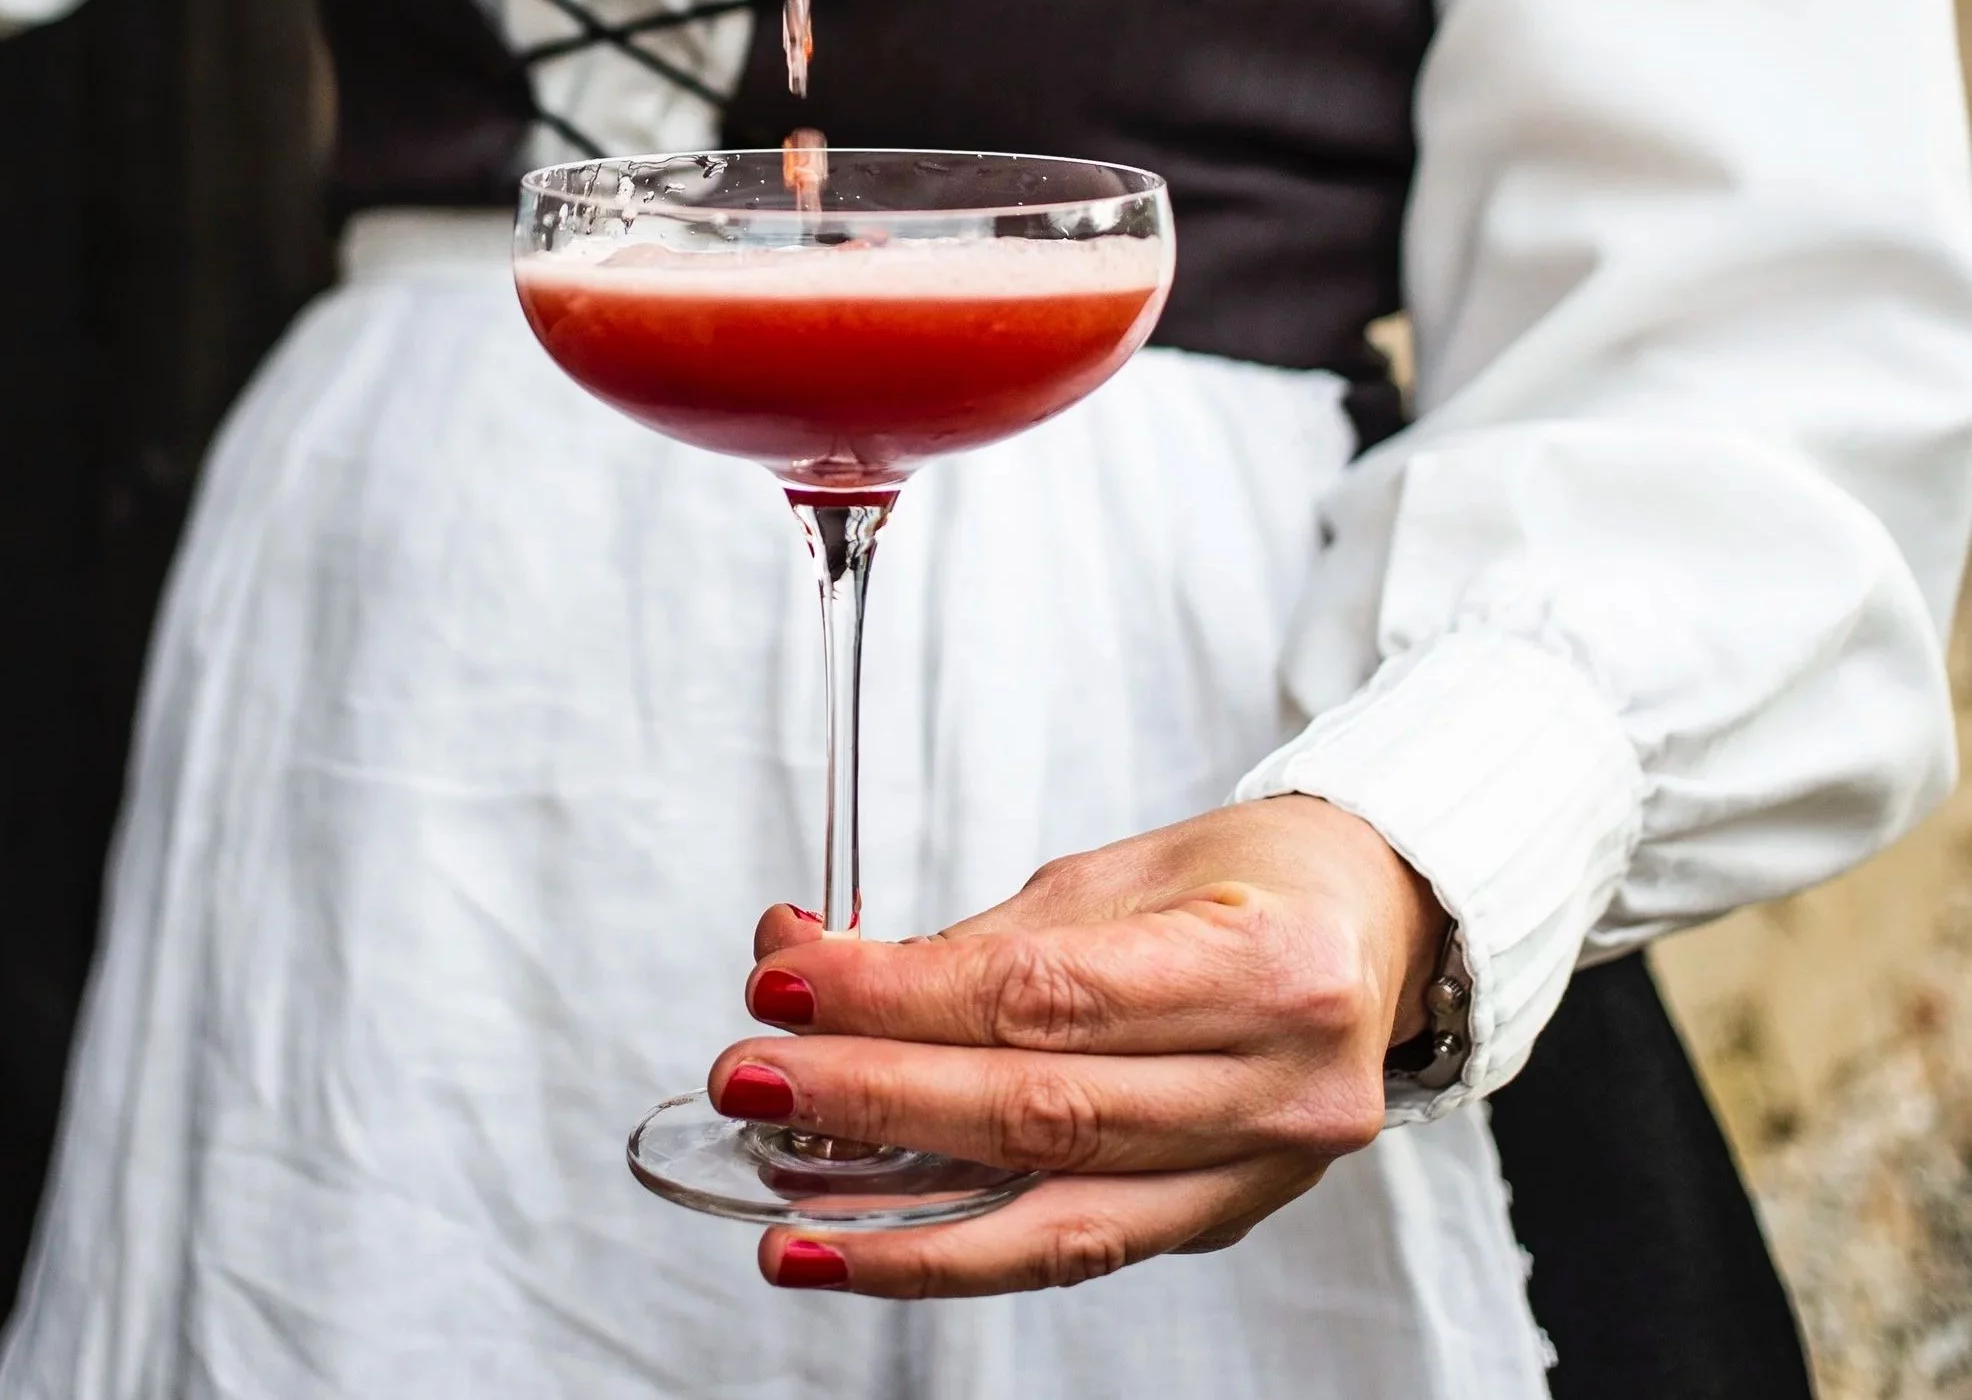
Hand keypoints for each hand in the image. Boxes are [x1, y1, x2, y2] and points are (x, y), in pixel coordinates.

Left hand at [709, 796, 1446, 1297]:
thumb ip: (972, 940)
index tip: (786, 982)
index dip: (900, 996)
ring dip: (899, 1221)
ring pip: (1055, 1212)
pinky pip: (1079, 1251)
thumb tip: (809, 966)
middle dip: (874, 1099)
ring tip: (782, 1221)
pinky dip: (963, 1253)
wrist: (1377, 932)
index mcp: (1264, 964)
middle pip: (1041, 1108)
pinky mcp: (1226, 1222)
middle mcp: (1277, 1085)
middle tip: (751, 1077)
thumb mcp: (1119, 873)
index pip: (1044, 995)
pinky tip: (866, 1248)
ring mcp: (1260, 1173)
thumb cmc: (1248, 882)